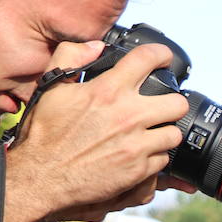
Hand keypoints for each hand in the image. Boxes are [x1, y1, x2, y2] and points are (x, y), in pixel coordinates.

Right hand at [3, 43, 188, 221]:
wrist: (43, 175)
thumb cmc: (45, 134)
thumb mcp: (51, 88)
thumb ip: (70, 57)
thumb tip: (95, 46)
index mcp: (108, 91)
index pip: (147, 59)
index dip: (161, 54)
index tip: (164, 58)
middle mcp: (128, 116)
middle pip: (178, 103)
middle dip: (173, 103)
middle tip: (163, 106)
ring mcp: (137, 145)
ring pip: (175, 134)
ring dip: (165, 133)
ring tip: (152, 133)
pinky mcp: (140, 170)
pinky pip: (163, 160)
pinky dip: (155, 157)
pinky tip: (140, 154)